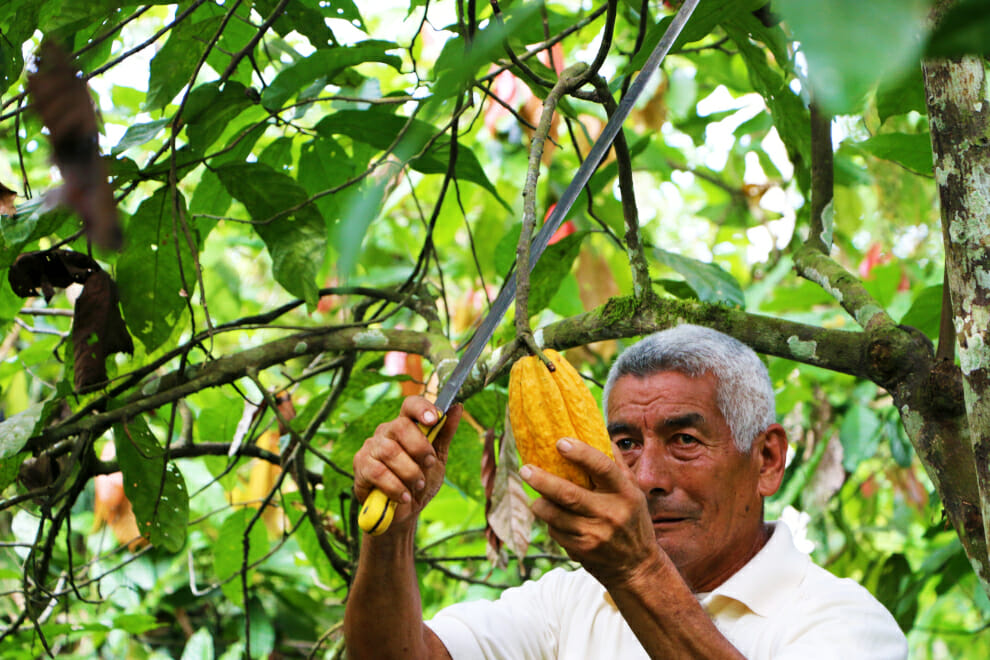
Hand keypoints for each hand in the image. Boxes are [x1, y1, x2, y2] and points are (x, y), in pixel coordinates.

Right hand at [353, 397, 461, 531]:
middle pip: (400, 426)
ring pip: (390, 451)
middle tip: (429, 464)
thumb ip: (444, 434)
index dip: (422, 408)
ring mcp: (371, 448)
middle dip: (420, 447)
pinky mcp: (360, 467)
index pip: (410, 405)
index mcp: (405, 425)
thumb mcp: (438, 459)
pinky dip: (395, 486)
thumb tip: (458, 407)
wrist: (403, 513)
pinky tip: (404, 496)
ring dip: (410, 471)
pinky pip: (377, 472)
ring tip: (418, 485)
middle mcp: (385, 432)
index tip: (435, 419)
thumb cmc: (420, 481)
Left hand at [521, 438, 661, 586]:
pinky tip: (554, 519)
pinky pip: (555, 532)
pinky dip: (550, 523)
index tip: (559, 442)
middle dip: (542, 480)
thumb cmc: (632, 520)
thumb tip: (596, 432)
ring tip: (536, 497)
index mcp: (624, 492)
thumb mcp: (633, 491)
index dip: (580, 453)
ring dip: (539, 504)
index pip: (602, 467)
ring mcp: (595, 534)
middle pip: (569, 494)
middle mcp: (611, 513)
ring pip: (555, 515)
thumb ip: (616, 463)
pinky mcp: (582, 550)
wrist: (636, 567)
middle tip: (525, 469)